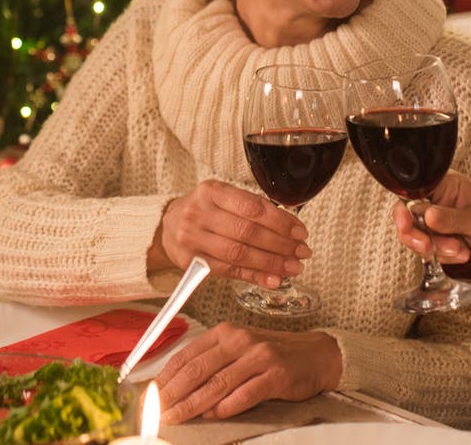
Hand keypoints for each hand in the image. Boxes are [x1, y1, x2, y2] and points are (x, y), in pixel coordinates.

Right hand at [148, 180, 307, 288]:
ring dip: (271, 263)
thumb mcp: (223, 197)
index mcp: (211, 191)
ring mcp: (193, 239)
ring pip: (239, 253)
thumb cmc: (204, 210)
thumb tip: (290, 227)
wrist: (168, 226)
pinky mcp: (191, 262)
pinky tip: (273, 279)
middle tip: (302, 251)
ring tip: (293, 267)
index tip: (300, 232)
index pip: (252, 207)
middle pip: (247, 232)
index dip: (280, 221)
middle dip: (280, 244)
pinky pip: (229, 271)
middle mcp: (199, 213)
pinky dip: (254, 276)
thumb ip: (252, 208)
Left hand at [153, 323, 339, 423]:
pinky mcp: (276, 375)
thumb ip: (212, 365)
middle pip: (197, 370)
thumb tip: (179, 389)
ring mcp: (258, 357)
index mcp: (225, 333)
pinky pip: (245, 394)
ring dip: (192, 404)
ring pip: (216, 384)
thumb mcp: (239, 351)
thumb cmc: (273, 355)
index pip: (186, 356)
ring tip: (177, 417)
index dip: (165, 378)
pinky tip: (212, 415)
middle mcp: (239, 341)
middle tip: (158, 412)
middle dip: (173, 394)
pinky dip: (226, 407)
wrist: (317, 355)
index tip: (151, 396)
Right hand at [391, 170, 470, 262]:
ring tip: (459, 248)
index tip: (405, 224)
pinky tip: (461, 251)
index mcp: (441, 186)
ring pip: (414, 237)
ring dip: (436, 248)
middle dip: (415, 236)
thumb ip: (452, 217)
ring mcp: (429, 221)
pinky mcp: (431, 238)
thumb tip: (428, 216)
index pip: (411, 193)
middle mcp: (430, 202)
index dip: (403, 209)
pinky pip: (426, 251)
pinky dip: (443, 256)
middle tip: (428, 245)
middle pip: (405, 218)